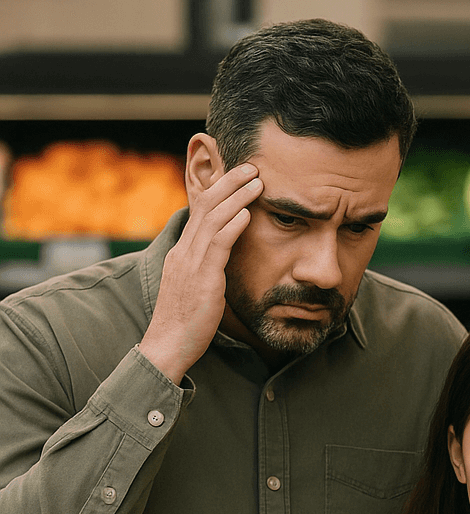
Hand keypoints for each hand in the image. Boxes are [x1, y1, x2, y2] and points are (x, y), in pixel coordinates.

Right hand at [139, 162, 262, 383]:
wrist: (167, 346)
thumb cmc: (186, 322)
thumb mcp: (198, 287)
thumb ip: (209, 268)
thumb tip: (225, 258)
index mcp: (182, 252)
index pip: (200, 211)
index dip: (220, 190)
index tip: (240, 176)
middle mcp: (184, 252)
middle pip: (206, 205)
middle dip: (229, 183)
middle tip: (252, 166)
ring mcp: (190, 264)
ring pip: (212, 219)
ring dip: (236, 197)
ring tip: (257, 182)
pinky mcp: (201, 279)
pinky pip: (217, 245)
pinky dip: (232, 226)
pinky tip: (247, 213)